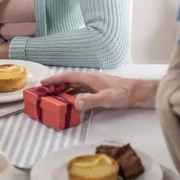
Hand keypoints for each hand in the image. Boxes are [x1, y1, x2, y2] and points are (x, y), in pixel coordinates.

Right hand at [40, 71, 157, 110]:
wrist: (137, 93)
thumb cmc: (123, 94)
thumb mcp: (106, 99)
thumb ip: (90, 101)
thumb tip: (75, 103)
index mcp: (89, 78)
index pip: (68, 76)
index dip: (55, 79)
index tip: (43, 83)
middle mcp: (90, 79)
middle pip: (69, 80)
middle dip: (56, 84)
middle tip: (45, 91)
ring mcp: (94, 84)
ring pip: (75, 85)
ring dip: (64, 89)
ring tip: (54, 96)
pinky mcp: (98, 89)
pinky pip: (81, 89)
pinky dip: (73, 93)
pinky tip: (71, 100)